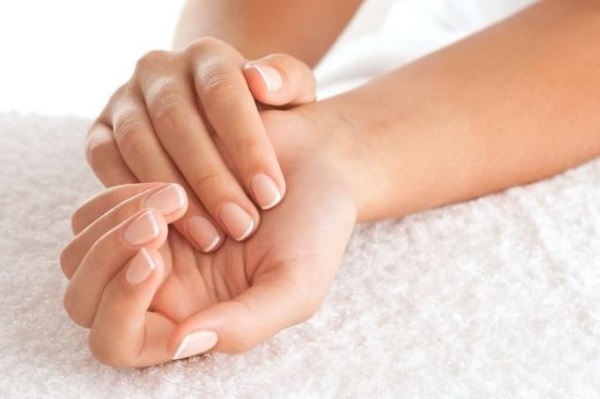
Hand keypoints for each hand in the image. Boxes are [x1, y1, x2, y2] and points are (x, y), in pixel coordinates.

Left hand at [61, 109, 357, 366]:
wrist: (318, 166)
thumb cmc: (313, 231)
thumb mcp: (296, 286)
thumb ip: (245, 325)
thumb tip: (181, 343)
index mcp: (192, 319)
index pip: (118, 342)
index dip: (119, 310)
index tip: (156, 260)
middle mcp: (161, 290)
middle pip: (82, 300)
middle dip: (106, 259)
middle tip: (158, 222)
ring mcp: (145, 247)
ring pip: (78, 252)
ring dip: (112, 223)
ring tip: (173, 196)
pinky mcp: (139, 207)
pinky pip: (93, 210)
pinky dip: (118, 194)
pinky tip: (165, 182)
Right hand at [85, 37, 315, 251]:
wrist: (213, 121)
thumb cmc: (262, 115)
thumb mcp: (289, 96)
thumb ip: (289, 82)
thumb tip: (261, 81)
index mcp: (207, 57)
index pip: (223, 93)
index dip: (247, 145)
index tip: (271, 196)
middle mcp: (159, 70)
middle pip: (177, 121)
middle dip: (211, 179)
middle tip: (242, 227)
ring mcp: (124, 99)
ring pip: (138, 143)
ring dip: (172, 195)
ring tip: (210, 239)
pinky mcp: (99, 130)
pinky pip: (103, 160)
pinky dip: (130, 195)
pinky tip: (166, 229)